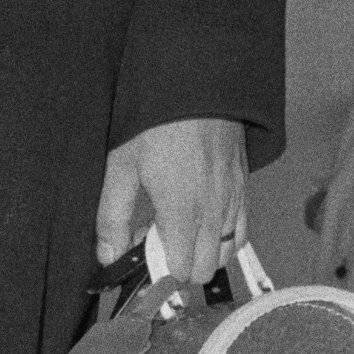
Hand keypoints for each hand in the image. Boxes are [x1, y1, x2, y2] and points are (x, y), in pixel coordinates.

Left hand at [95, 116, 245, 285]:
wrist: (195, 83)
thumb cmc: (154, 121)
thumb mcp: (120, 166)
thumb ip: (112, 218)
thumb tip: (108, 258)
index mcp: (182, 209)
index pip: (181, 270)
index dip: (159, 271)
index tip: (140, 253)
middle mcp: (214, 210)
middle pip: (205, 269)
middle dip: (179, 265)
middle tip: (155, 238)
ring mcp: (234, 198)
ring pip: (226, 252)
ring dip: (202, 251)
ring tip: (177, 226)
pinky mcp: (245, 186)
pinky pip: (241, 229)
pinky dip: (223, 236)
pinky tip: (200, 217)